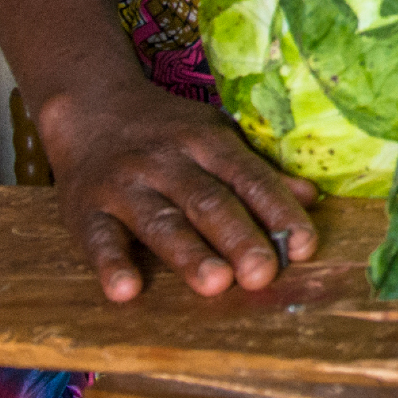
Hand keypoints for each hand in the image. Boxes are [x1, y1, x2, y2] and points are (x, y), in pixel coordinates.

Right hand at [38, 78, 319, 303]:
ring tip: (215, 283)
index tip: (305, 245)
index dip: (278, 210)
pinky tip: (126, 290)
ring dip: (188, 254)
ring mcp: (124, 185)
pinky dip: (111, 264)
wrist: (89, 107)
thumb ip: (258, 170)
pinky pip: (98, 239)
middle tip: (264, 273)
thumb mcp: (216, 136)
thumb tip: (312, 197)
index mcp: (206, 141)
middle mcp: (167, 160)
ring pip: (160, 222)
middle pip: (208, 201)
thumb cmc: (167, 131)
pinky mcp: (84, 209)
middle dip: (238, 238)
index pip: (249, 177)